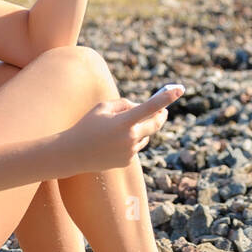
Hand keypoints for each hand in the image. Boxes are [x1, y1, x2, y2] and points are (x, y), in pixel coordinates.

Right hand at [64, 86, 183, 171]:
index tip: (179, 90)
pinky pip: (135, 146)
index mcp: (123, 122)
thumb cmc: (87, 126)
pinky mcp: (128, 161)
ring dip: (141, 129)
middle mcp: (130, 138)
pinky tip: (113, 143)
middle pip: (155, 124)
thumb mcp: (103, 107)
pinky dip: (131, 141)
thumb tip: (141, 108)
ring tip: (120, 128)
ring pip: (145, 136)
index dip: (166, 98)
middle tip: (164, 109)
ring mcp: (130, 151)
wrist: (73, 154)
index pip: (150, 107)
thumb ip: (124, 104)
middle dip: (161, 115)